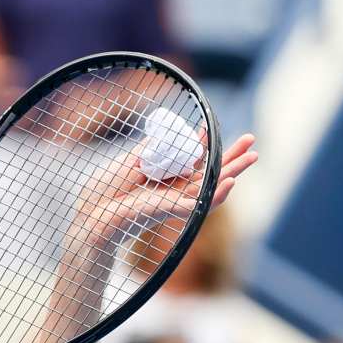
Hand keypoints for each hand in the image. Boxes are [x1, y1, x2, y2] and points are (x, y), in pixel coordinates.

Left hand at [76, 134, 257, 246]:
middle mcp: (172, 191)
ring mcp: (174, 203)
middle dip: (232, 157)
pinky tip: (231, 183)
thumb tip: (167, 135)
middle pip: (209, 173)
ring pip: (212, 188)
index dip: (204, 143)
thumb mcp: (127, 163)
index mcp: (162, 178)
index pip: (191, 159)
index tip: (212, 126)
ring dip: (233, 172)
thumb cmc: (103, 193)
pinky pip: (200, 205)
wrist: (90, 215)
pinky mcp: (171, 214)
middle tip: (252, 141)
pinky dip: (216, 195)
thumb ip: (150, 151)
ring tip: (253, 157)